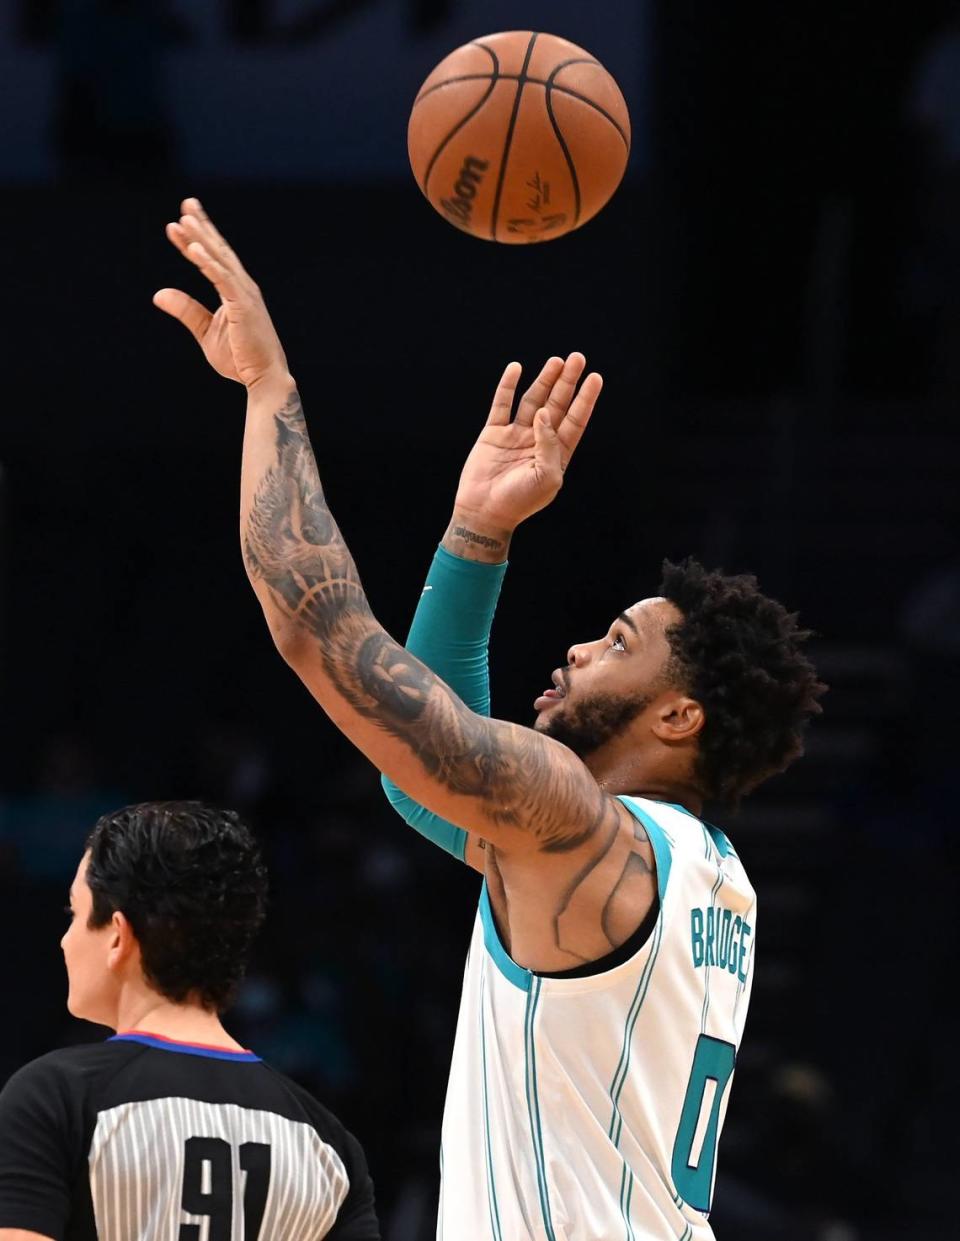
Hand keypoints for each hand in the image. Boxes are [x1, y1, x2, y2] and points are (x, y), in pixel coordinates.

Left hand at [153, 198, 289, 390]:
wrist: (264, 378)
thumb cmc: (240, 359)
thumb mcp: (205, 332)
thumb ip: (185, 310)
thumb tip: (157, 293)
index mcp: (235, 292)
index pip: (212, 259)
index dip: (195, 239)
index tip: (178, 222)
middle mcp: (243, 287)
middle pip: (218, 250)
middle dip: (202, 226)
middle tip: (187, 203)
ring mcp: (245, 295)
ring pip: (219, 260)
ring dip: (201, 238)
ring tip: (184, 218)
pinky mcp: (244, 306)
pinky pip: (222, 279)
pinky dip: (208, 262)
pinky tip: (192, 248)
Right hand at [453, 353, 602, 531]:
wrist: (484, 513)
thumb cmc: (520, 501)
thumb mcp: (546, 477)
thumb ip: (550, 444)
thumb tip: (545, 413)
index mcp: (556, 454)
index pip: (575, 421)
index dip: (585, 399)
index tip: (595, 377)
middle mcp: (538, 441)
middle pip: (557, 405)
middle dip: (567, 382)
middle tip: (577, 358)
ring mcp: (516, 435)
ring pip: (533, 400)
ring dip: (544, 380)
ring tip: (556, 361)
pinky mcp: (494, 433)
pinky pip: (502, 405)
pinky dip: (508, 386)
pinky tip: (516, 368)